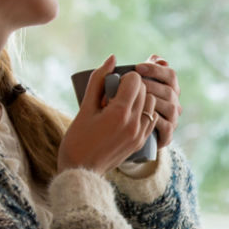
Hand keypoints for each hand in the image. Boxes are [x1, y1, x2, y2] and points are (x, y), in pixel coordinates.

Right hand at [59, 55, 159, 173]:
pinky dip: (143, 111)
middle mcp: (134, 123)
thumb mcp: (84, 107)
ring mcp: (140, 134)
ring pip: (150, 103)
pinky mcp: (141, 141)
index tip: (111, 86)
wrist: (81, 170)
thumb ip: (98, 80)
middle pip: (144, 89)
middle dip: (131, 87)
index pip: (135, 80)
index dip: (123, 78)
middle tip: (113, 96)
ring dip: (139, 98)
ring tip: (122, 105)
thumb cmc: (77, 139)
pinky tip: (127, 116)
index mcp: (119, 112)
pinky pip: (150, 117)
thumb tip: (113, 58)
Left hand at [134, 54, 181, 148]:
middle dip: (151, 85)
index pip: (171, 74)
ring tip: (136, 99)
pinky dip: (155, 120)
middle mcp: (174, 103)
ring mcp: (173, 119)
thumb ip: (148, 69)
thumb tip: (160, 59)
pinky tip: (140, 115)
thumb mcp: (138, 85)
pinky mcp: (167, 135)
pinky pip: (166, 127)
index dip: (155, 70)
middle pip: (170, 91)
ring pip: (170, 107)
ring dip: (153, 102)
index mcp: (170, 88)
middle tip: (133, 84)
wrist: (128, 133)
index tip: (137, 68)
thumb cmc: (133, 104)